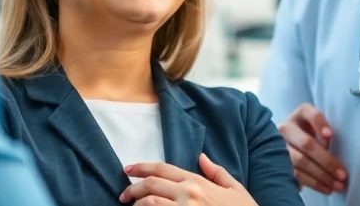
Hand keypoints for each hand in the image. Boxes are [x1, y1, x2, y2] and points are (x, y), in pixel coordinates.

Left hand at [120, 153, 256, 205]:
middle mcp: (188, 195)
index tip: (127, 170)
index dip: (141, 167)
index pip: (162, 169)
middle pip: (150, 186)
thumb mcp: (235, 189)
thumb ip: (217, 172)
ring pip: (149, 204)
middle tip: (124, 195)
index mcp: (197, 182)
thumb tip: (202, 157)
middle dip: (132, 189)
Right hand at [277, 103, 346, 193]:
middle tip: (342, 174)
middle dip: (327, 160)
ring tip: (338, 185)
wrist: (292, 146)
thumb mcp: (318, 129)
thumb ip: (325, 134)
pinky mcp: (278, 163)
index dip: (319, 123)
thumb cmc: (312, 136)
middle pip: (306, 143)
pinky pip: (296, 175)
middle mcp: (287, 128)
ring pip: (300, 161)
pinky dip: (314, 183)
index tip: (330, 136)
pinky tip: (327, 188)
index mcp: (300, 115)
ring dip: (322, 175)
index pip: (308, 113)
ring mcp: (280, 146)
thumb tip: (337, 152)